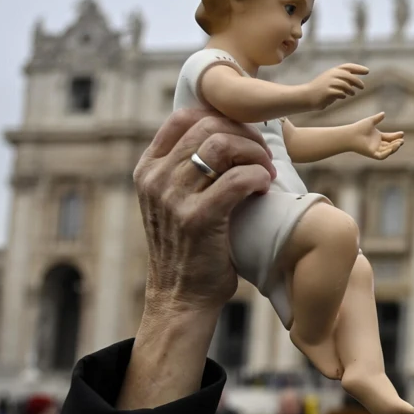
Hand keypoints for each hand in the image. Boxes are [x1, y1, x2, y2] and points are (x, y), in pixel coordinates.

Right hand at [133, 107, 275, 315]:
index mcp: (148, 169)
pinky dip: (258, 177)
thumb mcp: (175, 200)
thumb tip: (228, 133)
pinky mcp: (197, 219)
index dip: (222, 117)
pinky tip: (263, 188)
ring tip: (265, 172)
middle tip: (263, 155)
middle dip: (246, 135)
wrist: (181, 297)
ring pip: (222, 146)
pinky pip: (237, 179)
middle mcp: (155, 179)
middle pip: (208, 126)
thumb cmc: (190, 246)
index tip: (245, 135)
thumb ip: (187, 168)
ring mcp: (172, 198)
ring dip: (255, 154)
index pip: (183, 117)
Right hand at [301, 63, 366, 109]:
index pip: (347, 67)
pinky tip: (343, 96)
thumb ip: (343, 81)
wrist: (306, 96)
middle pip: (349, 76)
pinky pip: (340, 93)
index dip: (358, 68)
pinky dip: (343, 95)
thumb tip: (356, 83)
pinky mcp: (327, 92)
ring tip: (352, 93)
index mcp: (333, 71)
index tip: (367, 71)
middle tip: (363, 87)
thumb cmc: (321, 90)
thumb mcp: (332, 82)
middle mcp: (331, 75)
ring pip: (345, 85)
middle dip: (357, 81)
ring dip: (351, 90)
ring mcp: (329, 83)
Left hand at [351, 111, 404, 159]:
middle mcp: (377, 145)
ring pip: (388, 151)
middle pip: (390, 145)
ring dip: (394, 147)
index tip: (402, 133)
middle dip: (397, 143)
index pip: (390, 138)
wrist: (351, 134)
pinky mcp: (372, 154)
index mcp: (378, 137)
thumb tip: (383, 113)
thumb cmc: (359, 127)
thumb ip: (377, 118)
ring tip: (400, 142)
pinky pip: (382, 156)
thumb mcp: (371, 121)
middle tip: (402, 140)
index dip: (396, 136)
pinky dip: (388, 153)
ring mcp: (375, 150)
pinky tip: (392, 148)